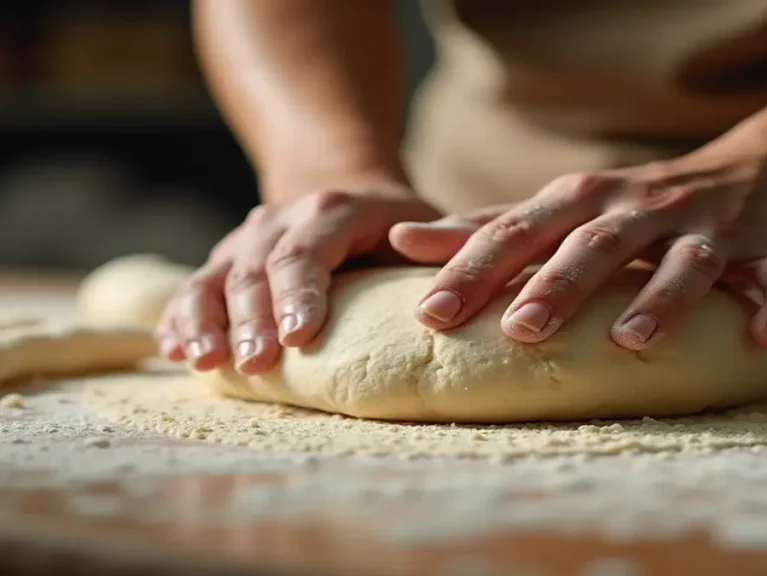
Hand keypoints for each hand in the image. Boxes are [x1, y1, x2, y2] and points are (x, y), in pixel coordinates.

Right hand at [156, 173, 440, 373]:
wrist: (343, 187)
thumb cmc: (396, 225)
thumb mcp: (427, 224)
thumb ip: (438, 252)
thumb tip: (444, 300)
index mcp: (334, 208)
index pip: (308, 250)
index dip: (300, 293)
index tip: (299, 337)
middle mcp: (281, 218)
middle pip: (257, 268)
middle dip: (253, 319)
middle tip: (256, 365)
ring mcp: (246, 238)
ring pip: (215, 277)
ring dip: (206, 321)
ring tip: (206, 364)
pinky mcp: (224, 260)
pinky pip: (193, 288)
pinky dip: (180, 319)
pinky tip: (174, 352)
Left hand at [390, 140, 766, 349]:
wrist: (765, 169)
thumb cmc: (641, 204)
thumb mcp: (565, 206)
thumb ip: (491, 226)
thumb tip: (401, 238)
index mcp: (587, 199)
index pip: (522, 230)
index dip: (476, 269)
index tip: (430, 315)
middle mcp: (646, 208)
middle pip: (598, 243)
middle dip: (560, 285)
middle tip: (519, 331)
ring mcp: (714, 229)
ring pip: (688, 261)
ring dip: (662, 299)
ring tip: (629, 341)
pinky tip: (761, 337)